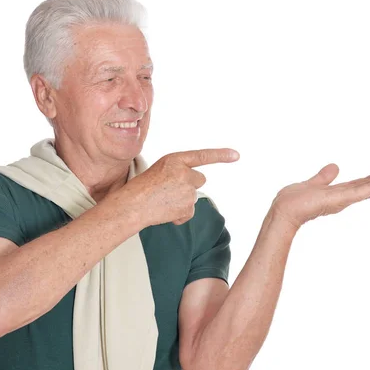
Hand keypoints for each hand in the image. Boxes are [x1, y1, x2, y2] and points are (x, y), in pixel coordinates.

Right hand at [118, 148, 239, 226]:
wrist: (133, 205)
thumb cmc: (141, 188)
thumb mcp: (160, 171)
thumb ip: (178, 172)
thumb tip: (191, 187)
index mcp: (175, 159)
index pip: (202, 156)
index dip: (221, 155)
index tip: (236, 155)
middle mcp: (184, 173)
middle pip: (199, 179)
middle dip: (189, 185)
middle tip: (169, 190)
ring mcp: (187, 190)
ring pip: (192, 197)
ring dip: (181, 201)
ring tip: (162, 201)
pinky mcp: (188, 207)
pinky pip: (188, 212)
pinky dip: (179, 214)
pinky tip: (165, 211)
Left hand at [269, 161, 369, 229]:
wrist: (284, 211)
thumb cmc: (293, 202)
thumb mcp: (312, 184)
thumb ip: (323, 177)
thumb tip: (335, 166)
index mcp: (336, 193)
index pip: (359, 184)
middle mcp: (343, 197)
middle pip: (368, 185)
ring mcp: (343, 199)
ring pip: (369, 187)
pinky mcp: (341, 200)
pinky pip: (362, 191)